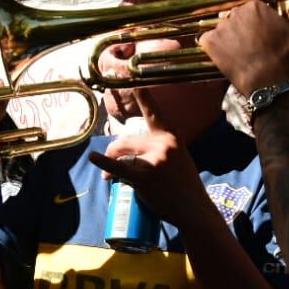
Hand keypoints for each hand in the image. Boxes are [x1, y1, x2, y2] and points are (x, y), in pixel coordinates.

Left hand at [87, 91, 213, 228]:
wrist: (195, 210)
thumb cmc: (186, 186)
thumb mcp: (179, 158)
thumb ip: (160, 148)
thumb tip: (130, 151)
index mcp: (172, 137)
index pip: (154, 113)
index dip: (143, 96)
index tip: (130, 78)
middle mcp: (164, 144)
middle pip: (127, 140)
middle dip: (114, 150)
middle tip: (108, 163)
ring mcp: (155, 160)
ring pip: (122, 155)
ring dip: (110, 164)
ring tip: (108, 178)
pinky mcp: (145, 177)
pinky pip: (119, 168)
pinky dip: (103, 164)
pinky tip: (93, 157)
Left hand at [198, 0, 288, 98]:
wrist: (270, 84)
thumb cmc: (288, 58)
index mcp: (257, 5)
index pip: (253, 6)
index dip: (258, 19)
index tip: (261, 30)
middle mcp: (236, 12)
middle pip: (237, 15)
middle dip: (243, 26)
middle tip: (251, 42)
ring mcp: (221, 27)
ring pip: (222, 26)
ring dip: (228, 35)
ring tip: (238, 49)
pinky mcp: (210, 43)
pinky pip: (206, 39)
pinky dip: (212, 45)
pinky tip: (221, 54)